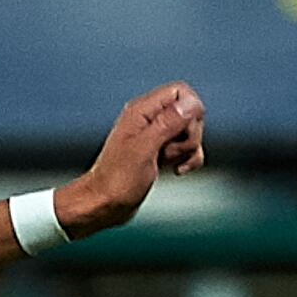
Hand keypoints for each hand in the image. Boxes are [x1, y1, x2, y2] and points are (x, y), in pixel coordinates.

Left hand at [53, 82, 206, 237]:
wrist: (104, 204)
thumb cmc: (116, 180)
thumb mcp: (144, 149)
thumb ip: (168, 123)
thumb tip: (191, 103)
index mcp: (142, 111)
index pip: (180, 92)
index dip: (190, 109)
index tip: (183, 131)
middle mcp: (150, 120)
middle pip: (190, 113)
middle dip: (189, 135)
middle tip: (167, 150)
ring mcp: (157, 137)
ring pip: (191, 133)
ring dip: (188, 150)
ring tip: (166, 161)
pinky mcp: (162, 153)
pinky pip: (188, 149)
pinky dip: (189, 160)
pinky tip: (176, 170)